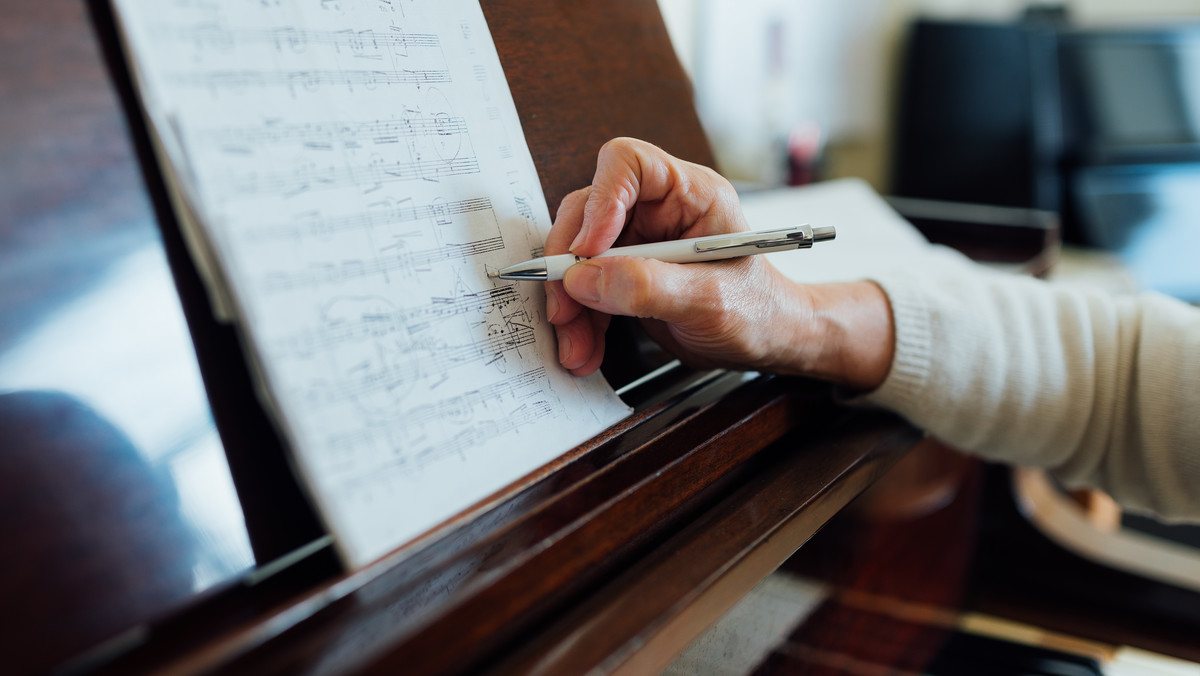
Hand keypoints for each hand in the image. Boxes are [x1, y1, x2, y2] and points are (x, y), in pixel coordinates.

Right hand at [544, 138, 894, 389]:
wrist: (770, 343)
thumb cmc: (761, 311)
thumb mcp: (711, 301)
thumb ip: (648, 288)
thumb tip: (585, 279)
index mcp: (691, 193)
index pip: (629, 165)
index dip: (600, 202)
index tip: (587, 252)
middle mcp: (660, 210)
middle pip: (589, 213)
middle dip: (572, 267)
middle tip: (565, 308)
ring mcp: (640, 241)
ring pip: (580, 257)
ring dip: (570, 304)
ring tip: (576, 347)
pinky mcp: (627, 274)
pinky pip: (588, 287)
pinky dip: (581, 320)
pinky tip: (586, 349)